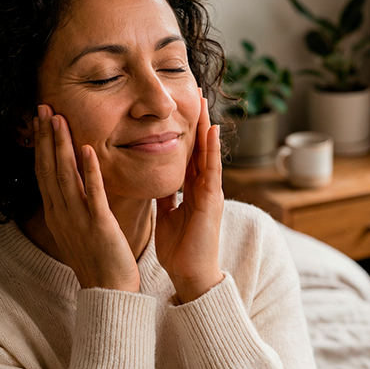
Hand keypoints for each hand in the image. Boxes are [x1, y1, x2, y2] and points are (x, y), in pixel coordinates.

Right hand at [33, 104, 140, 291]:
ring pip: (66, 175)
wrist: (107, 291)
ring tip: (60, 119)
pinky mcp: (98, 224)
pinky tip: (87, 148)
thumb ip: (73, 205)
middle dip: (46, 137)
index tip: (40, 120)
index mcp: (55, 214)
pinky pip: (92, 192)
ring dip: (62, 145)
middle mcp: (61, 214)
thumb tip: (72, 186)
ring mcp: (77, 218)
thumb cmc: (96, 261)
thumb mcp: (77, 229)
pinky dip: (89, 170)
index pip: (43, 172)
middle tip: (44, 108)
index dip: (41, 145)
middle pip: (49, 168)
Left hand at [155, 95, 224, 302]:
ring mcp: (211, 193)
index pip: (190, 155)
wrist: (190, 275)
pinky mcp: (212, 202)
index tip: (182, 109)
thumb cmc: (180, 250)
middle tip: (196, 93)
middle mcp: (204, 188)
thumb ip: (166, 199)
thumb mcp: (167, 217)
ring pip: (208, 154)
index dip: (186, 132)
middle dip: (198, 121)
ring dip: (207, 127)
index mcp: (192, 191)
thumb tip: (157, 184)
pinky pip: (211, 170)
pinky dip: (211, 150)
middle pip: (201, 148)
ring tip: (205, 102)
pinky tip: (211, 130)